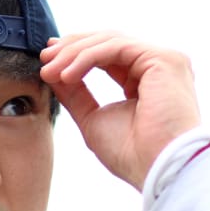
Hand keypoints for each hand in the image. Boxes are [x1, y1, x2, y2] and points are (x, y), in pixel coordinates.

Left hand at [39, 32, 200, 190]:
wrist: (158, 169)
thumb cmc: (132, 154)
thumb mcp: (93, 119)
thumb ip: (76, 95)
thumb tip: (54, 74)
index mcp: (146, 81)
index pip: (108, 55)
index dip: (76, 52)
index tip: (48, 59)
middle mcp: (157, 68)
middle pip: (108, 42)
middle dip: (72, 47)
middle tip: (44, 56)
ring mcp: (164, 61)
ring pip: (110, 41)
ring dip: (75, 52)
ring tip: (51, 69)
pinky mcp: (164, 59)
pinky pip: (116, 47)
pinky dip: (87, 57)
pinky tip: (67, 75)